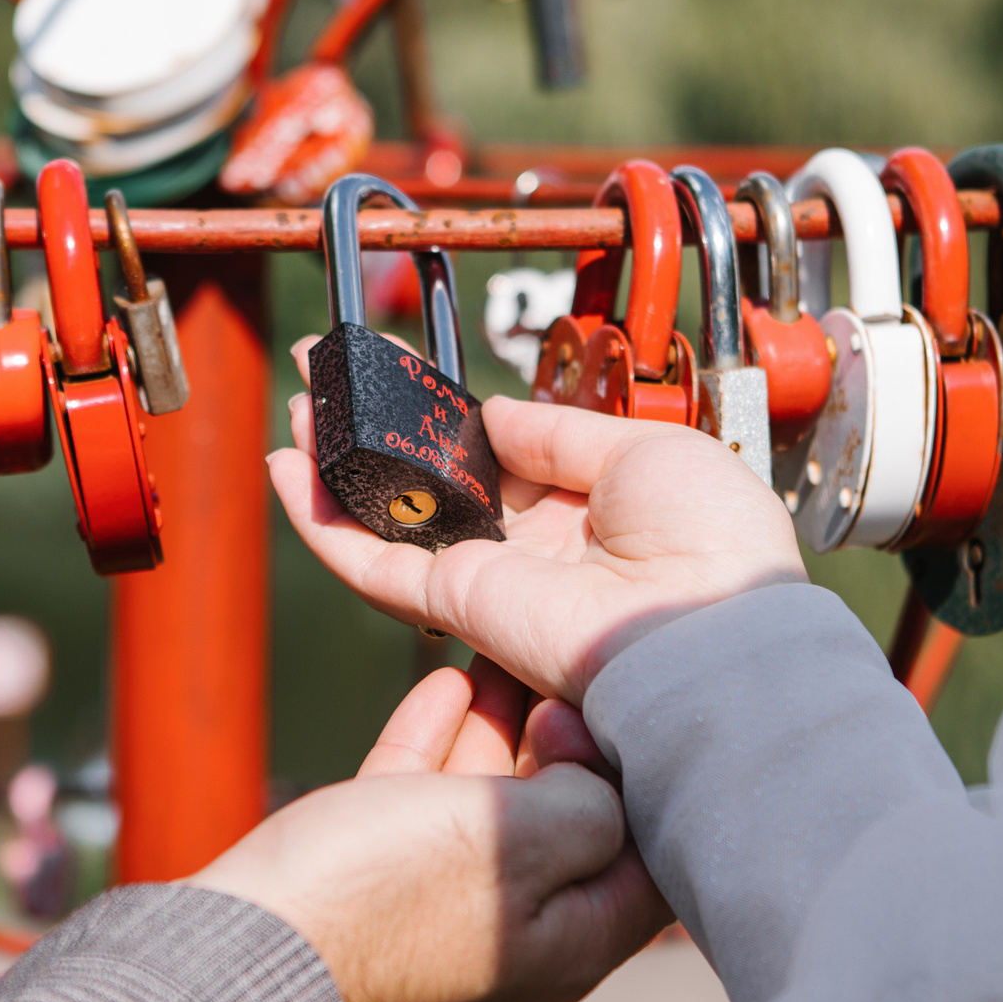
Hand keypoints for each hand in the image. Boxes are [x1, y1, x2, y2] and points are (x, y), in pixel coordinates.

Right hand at [186, 658, 669, 1001]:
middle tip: (555, 659)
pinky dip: (438, 749)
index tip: (599, 706)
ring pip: (486, 813)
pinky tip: (444, 685)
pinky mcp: (374, 900)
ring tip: (504, 653)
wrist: (233, 961)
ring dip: (500, 732)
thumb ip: (584, 804)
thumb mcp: (513, 839)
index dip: (637, 772)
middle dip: (564, 739)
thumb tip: (596, 780)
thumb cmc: (380, 903)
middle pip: (566, 829)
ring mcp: (441, 924)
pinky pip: (420, 815)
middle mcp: (518, 945)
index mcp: (572, 944)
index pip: (647, 856)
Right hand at [270, 366, 807, 704]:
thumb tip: (493, 414)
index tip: (402, 373)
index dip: (442, 418)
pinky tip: (288, 476)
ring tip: (295, 415)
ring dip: (335, 471)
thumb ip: (555, 431)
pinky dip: (324, 527)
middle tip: (329, 385)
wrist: (713, 627)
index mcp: (587, 508)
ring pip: (389, 526)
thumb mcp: (644, 446)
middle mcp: (534, 548)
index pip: (494, 459)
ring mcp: (492, 580)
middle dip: (376, 437)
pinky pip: (376, 568)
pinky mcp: (460, 607)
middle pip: (430, 489)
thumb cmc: (714, 547)